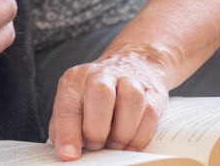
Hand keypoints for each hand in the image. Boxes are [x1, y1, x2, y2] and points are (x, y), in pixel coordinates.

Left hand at [49, 50, 169, 160]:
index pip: (67, 105)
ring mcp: (130, 80)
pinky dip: (139, 136)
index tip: (70, 155)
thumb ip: (66, 126)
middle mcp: (101, 75)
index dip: (68, 133)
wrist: (133, 64)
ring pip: (130, 100)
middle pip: (99, 93)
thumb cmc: (96, 95)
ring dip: (122, 133)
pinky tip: (130, 142)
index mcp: (76, 80)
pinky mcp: (152, 91)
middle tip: (96, 146)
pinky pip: (150, 113)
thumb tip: (68, 153)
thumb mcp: (75, 104)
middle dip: (97, 129)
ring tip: (115, 145)